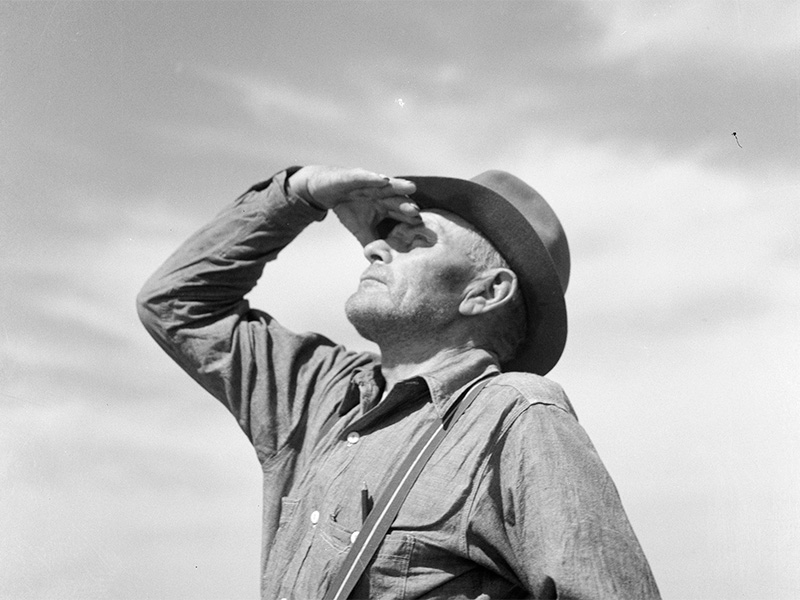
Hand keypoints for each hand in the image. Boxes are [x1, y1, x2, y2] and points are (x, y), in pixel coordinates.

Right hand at [289, 165, 419, 244]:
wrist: (326, 192)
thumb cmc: (348, 208)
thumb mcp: (361, 230)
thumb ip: (372, 244)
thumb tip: (383, 263)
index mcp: (386, 207)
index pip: (401, 214)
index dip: (409, 219)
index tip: (419, 228)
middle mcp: (382, 194)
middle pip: (398, 199)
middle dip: (407, 205)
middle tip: (416, 212)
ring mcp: (371, 184)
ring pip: (387, 185)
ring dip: (399, 186)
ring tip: (411, 187)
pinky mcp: (356, 176)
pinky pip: (366, 177)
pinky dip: (374, 178)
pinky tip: (383, 179)